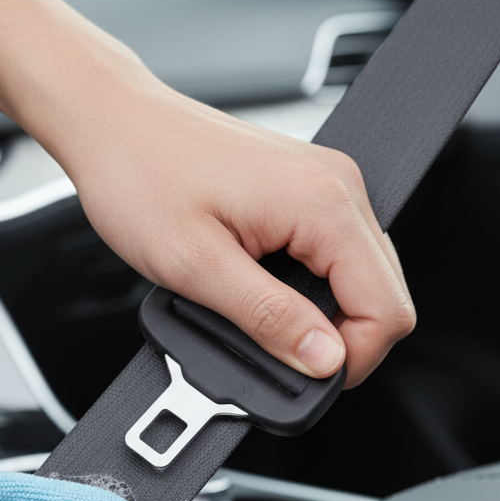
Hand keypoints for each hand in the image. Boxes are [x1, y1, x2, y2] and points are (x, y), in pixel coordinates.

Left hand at [34, 81, 415, 387]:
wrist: (112, 124)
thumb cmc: (139, 178)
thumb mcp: (197, 268)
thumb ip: (269, 319)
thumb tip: (326, 360)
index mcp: (323, 203)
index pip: (387, 309)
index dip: (350, 360)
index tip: (300, 376)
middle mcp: (337, 185)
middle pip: (381, 295)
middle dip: (334, 340)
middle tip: (270, 353)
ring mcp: (323, 183)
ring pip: (356, 278)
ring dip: (314, 313)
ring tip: (252, 318)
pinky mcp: (302, 189)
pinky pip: (328, 255)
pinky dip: (301, 287)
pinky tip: (255, 289)